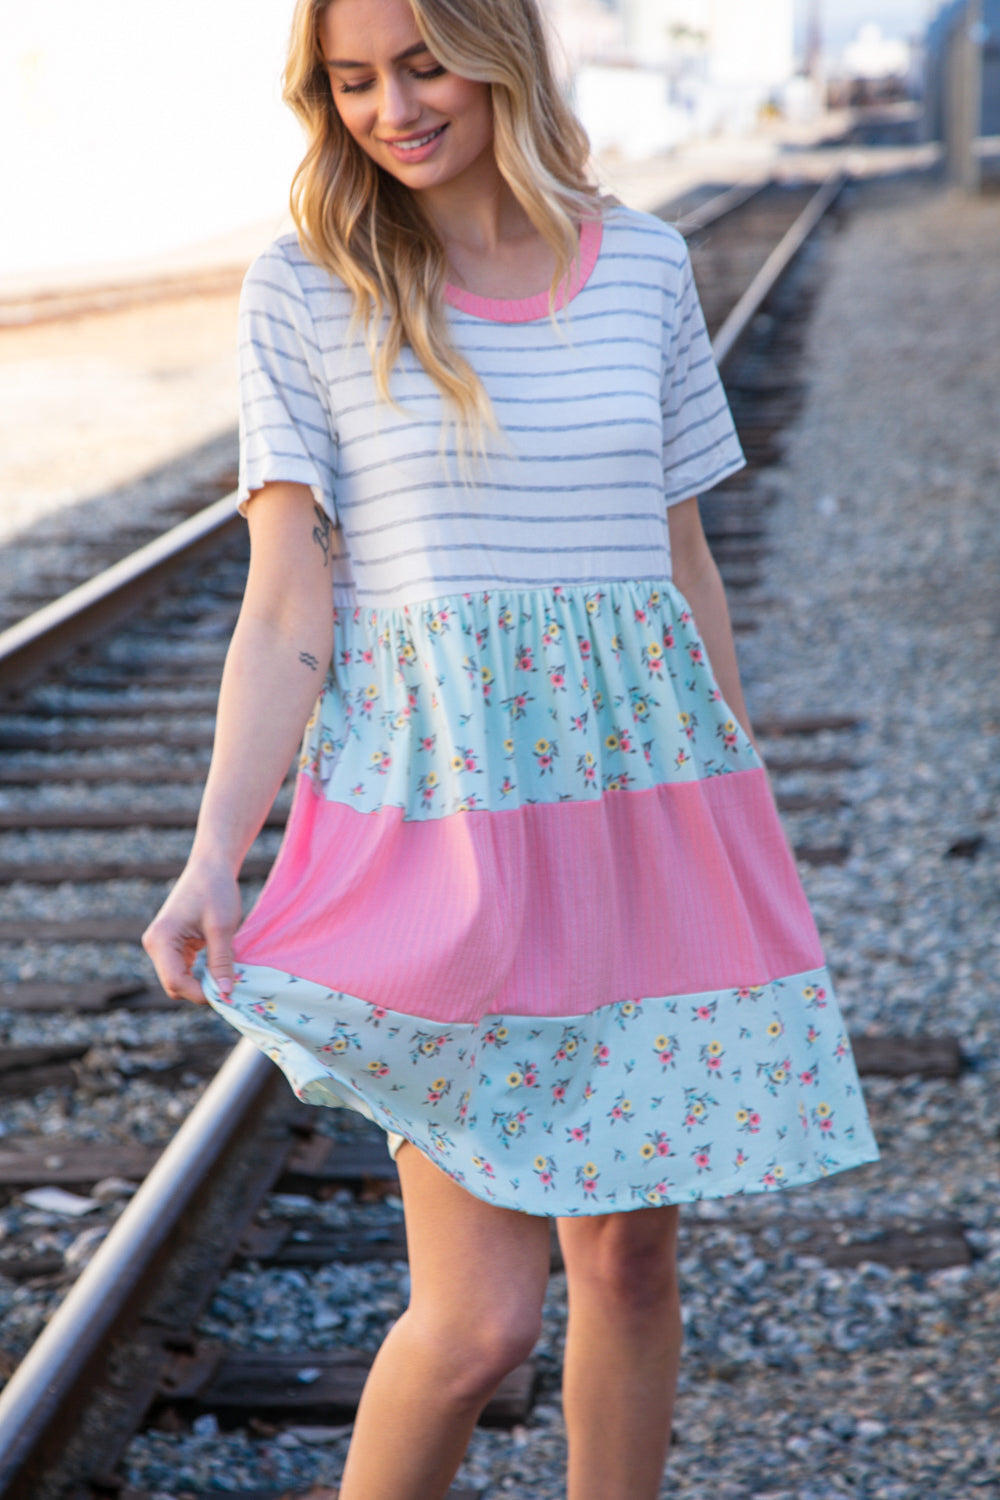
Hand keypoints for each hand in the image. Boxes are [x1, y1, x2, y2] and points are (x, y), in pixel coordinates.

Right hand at [142, 860, 242, 1004]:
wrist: (211, 866)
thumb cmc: (216, 891)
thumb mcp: (222, 928)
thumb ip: (221, 962)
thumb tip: (225, 993)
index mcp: (161, 939)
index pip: (175, 982)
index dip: (200, 994)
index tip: (227, 994)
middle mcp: (154, 944)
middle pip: (174, 984)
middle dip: (200, 990)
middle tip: (230, 987)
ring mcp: (161, 945)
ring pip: (179, 979)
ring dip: (201, 982)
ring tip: (226, 976)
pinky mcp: (171, 944)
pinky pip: (182, 969)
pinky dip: (199, 973)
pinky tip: (218, 968)